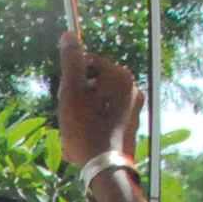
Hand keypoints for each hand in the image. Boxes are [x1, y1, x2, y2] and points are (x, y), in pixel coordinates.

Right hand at [57, 31, 143, 175]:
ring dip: (84, 111)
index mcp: (120, 75)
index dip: (72, 80)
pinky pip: (107, 115)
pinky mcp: (131, 123)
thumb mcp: (72, 91)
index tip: (68, 97)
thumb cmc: (85, 128)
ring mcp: (134, 106)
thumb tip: (69, 34)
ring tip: (78, 129)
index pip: (87, 64)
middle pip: (93, 82)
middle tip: (72, 115)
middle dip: (79, 97)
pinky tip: (88, 136)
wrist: (104, 167)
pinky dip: (95, 122)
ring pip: (98, 100)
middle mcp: (132, 87)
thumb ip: (71, 61)